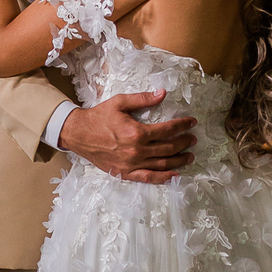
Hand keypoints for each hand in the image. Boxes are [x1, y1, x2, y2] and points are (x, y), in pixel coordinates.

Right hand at [59, 90, 195, 182]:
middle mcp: (137, 150)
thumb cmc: (98, 117)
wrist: (78, 134)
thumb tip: (162, 93)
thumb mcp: (120, 102)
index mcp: (137, 132)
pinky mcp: (125, 173)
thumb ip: (143, 99)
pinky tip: (174, 175)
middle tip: (193, 139)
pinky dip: (163, 177)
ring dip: (179, 161)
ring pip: (162, 164)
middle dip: (184, 143)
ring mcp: (131, 164)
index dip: (182, 125)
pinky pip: (148, 178)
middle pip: (168, 148)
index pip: (167, 130)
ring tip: (189, 156)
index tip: (191, 122)